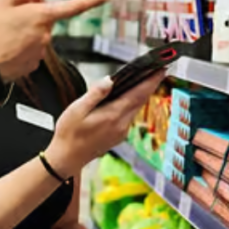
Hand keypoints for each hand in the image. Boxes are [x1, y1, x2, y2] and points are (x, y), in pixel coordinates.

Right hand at [0, 0, 109, 81]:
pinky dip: (18, 48)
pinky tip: (2, 48)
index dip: (91, 0)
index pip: (72, 6)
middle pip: (44, 19)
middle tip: (5, 18)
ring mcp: (39, 52)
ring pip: (35, 35)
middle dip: (31, 16)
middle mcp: (44, 35)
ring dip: (22, 33)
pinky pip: (29, 51)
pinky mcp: (31, 66)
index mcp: (40, 15)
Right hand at [45, 70, 164, 178]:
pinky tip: (126, 98)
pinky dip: (132, 104)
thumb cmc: (69, 134)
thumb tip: (110, 80)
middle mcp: (121, 125)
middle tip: (157, 70)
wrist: (67, 158)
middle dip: (150, 85)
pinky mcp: (118, 136)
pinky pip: (129, 116)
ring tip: (143, 80)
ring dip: (141, 94)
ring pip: (135, 108)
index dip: (151, 81)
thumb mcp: (77, 109)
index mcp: (112, 115)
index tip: (161, 69)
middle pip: (140, 100)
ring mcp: (121, 132)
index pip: (137, 94)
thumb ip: (95, 94)